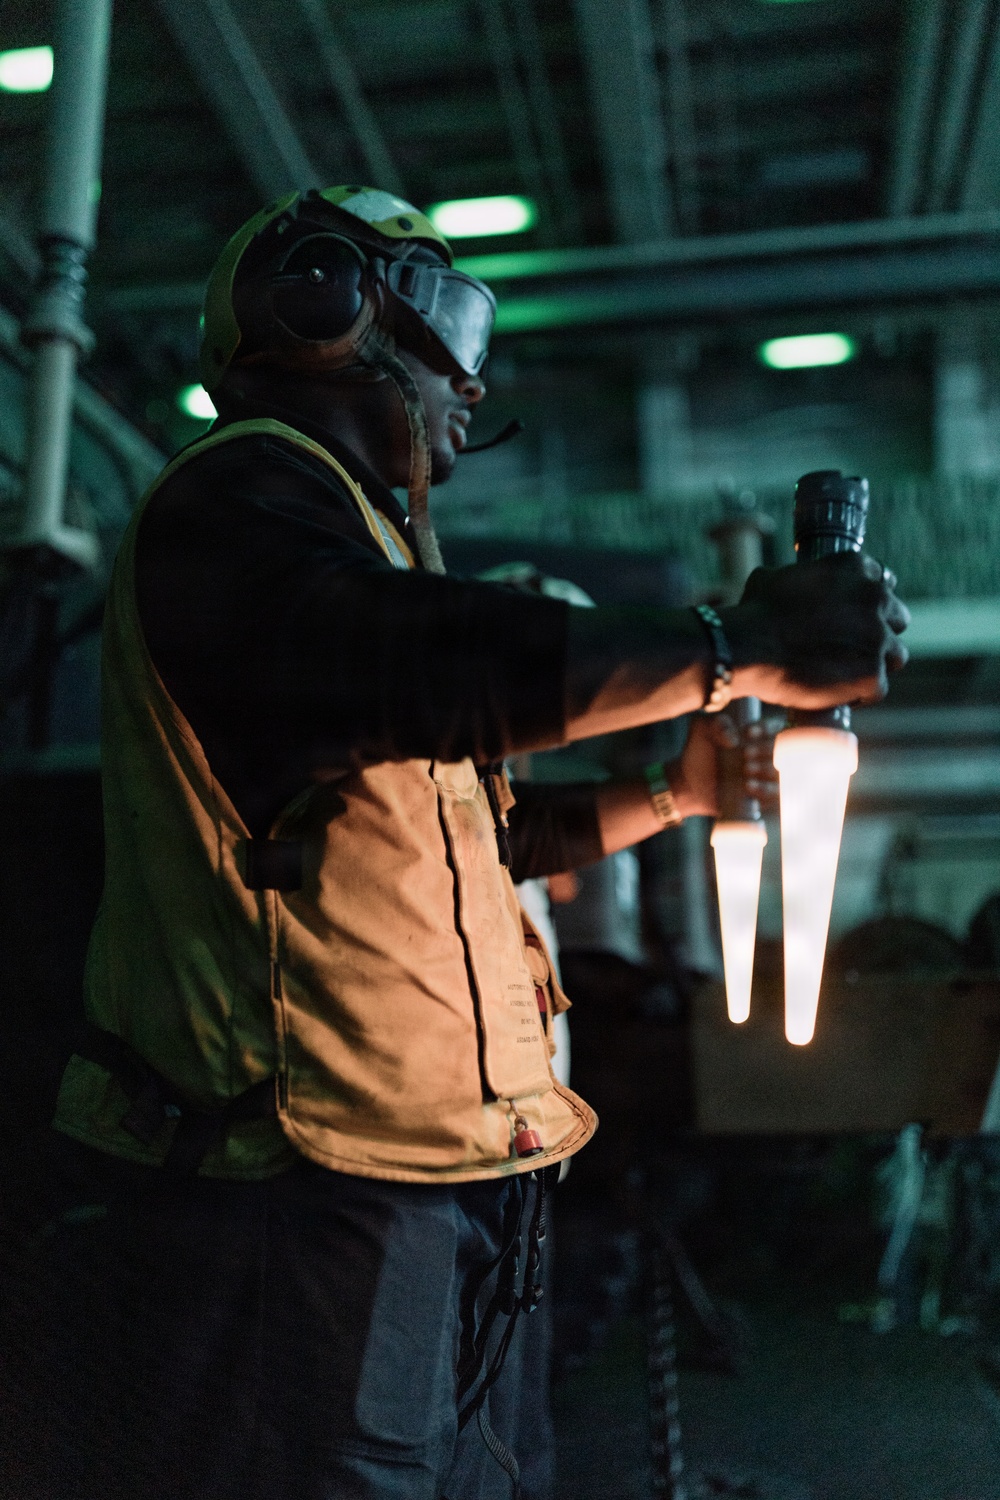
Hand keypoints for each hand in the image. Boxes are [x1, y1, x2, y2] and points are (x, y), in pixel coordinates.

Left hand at [668, 713, 780, 818]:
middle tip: (746, 753)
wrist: (688, 782)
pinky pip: (775, 796)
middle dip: (766, 750)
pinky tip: (748, 786)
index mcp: (757, 737)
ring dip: (767, 770)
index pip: (775, 728)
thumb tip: (733, 738)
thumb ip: (717, 723)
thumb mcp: (702, 730)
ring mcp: (765, 779)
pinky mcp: (762, 799)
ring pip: (781, 774)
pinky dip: (765, 790)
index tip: (748, 733)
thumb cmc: (698, 752)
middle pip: (782, 750)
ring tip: (746, 769)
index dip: (767, 729)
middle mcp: (766, 757)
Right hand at [722, 552, 909, 708]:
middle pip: (897, 618)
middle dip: (879, 632)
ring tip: (847, 676)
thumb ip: (798, 577)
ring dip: (875, 664)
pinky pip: (878, 689)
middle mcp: (874, 598)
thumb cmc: (755, 612)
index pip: (882, 582)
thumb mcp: (775, 578)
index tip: (855, 616)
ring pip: (895, 655)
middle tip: (852, 647)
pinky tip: (841, 697)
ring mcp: (877, 638)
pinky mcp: (871, 674)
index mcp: (854, 567)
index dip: (867, 603)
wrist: (747, 647)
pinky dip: (861, 695)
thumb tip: (787, 582)